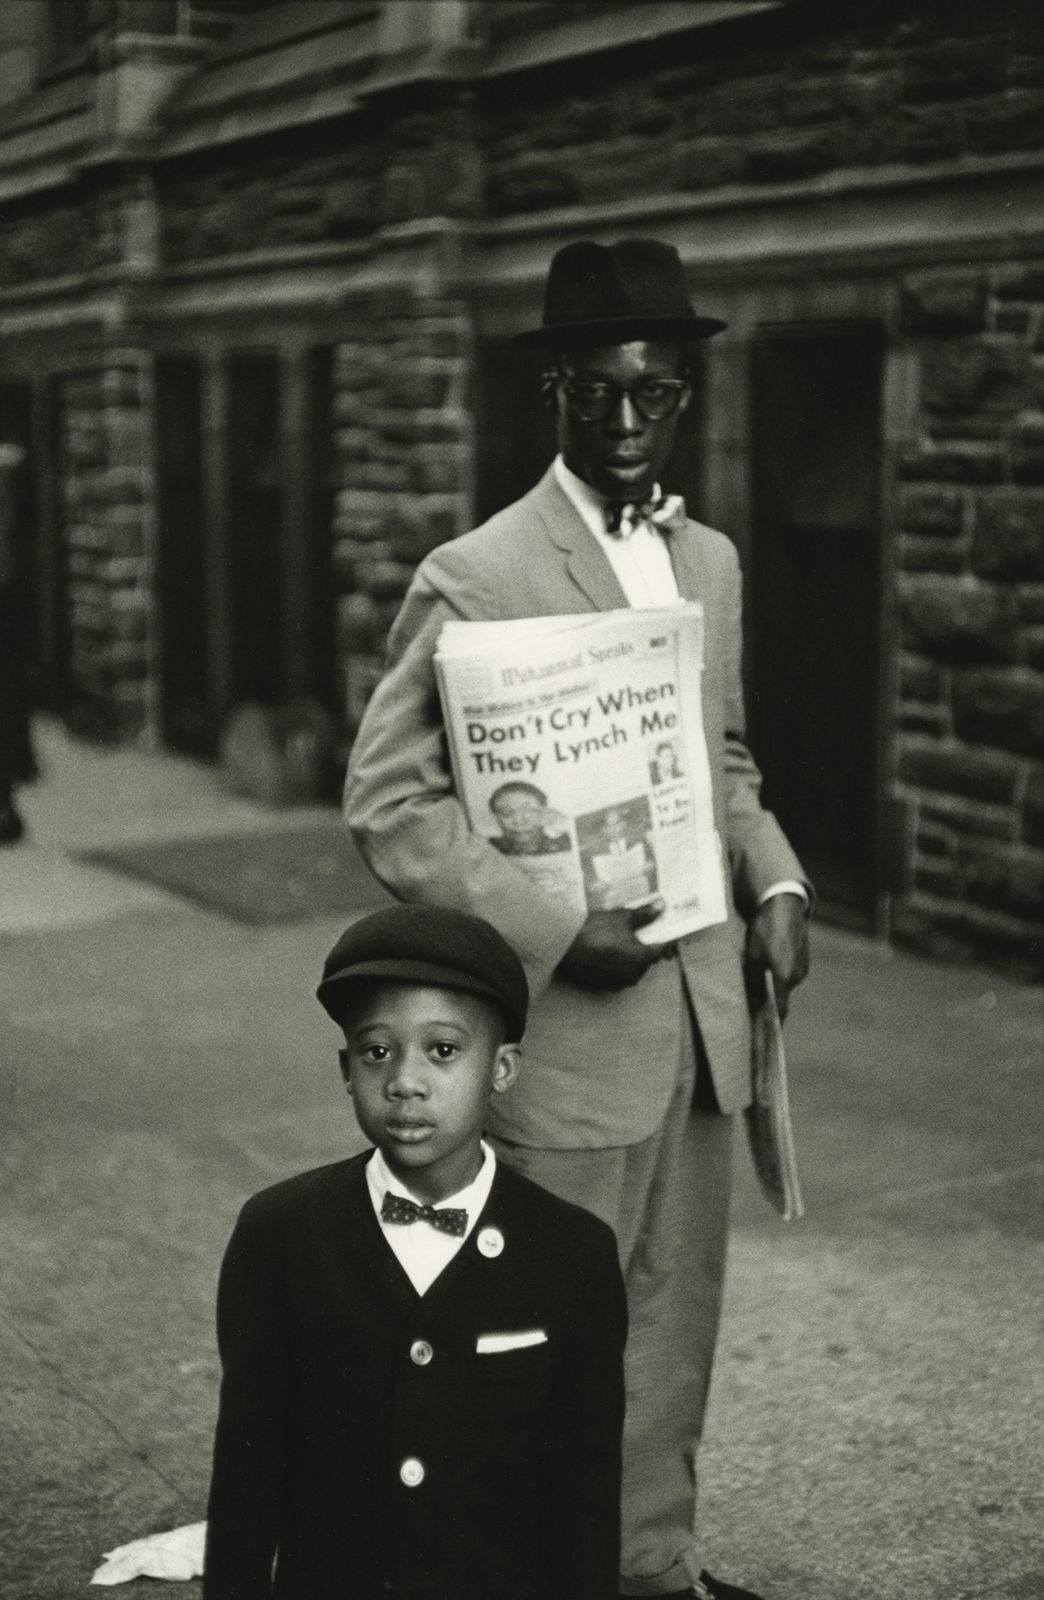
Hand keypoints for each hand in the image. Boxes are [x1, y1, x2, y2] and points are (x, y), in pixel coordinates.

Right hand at [557, 900, 668, 990]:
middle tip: (634, 935)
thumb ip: (644, 915)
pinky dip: (615, 967)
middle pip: (645, 961)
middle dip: (643, 949)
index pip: (661, 951)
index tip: (662, 934)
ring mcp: (618, 983)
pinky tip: (605, 955)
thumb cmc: (595, 930)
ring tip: (617, 944)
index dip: (664, 941)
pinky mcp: (603, 987)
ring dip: (629, 959)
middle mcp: (633, 974)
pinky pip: (616, 976)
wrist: (565, 946)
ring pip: (631, 970)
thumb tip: (661, 906)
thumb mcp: (622, 917)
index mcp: (642, 958)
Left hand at [744, 893, 809, 1019]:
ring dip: (773, 984)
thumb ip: (754, 982)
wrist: (785, 905)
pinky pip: (790, 973)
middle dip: (768, 1001)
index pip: (780, 1010)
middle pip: (780, 997)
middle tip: (752, 1002)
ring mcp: (803, 967)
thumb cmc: (764, 930)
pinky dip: (780, 973)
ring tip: (758, 975)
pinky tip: (769, 962)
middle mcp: (797, 976)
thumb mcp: (752, 956)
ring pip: (784, 984)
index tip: (766, 1037)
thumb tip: (754, 1004)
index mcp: (784, 977)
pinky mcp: (804, 959)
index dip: (772, 1025)